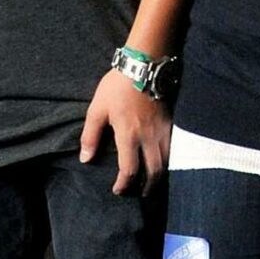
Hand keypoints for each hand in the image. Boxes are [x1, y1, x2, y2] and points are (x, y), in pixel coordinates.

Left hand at [81, 70, 169, 195]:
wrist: (145, 65)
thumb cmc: (118, 87)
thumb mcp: (97, 109)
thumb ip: (91, 136)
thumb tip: (85, 159)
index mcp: (129, 136)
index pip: (129, 170)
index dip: (124, 185)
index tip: (118, 190)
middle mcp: (149, 138)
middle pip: (153, 172)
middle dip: (146, 187)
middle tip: (139, 193)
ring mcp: (163, 131)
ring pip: (167, 163)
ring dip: (159, 177)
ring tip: (151, 183)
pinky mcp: (171, 124)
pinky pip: (174, 149)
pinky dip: (169, 161)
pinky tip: (163, 163)